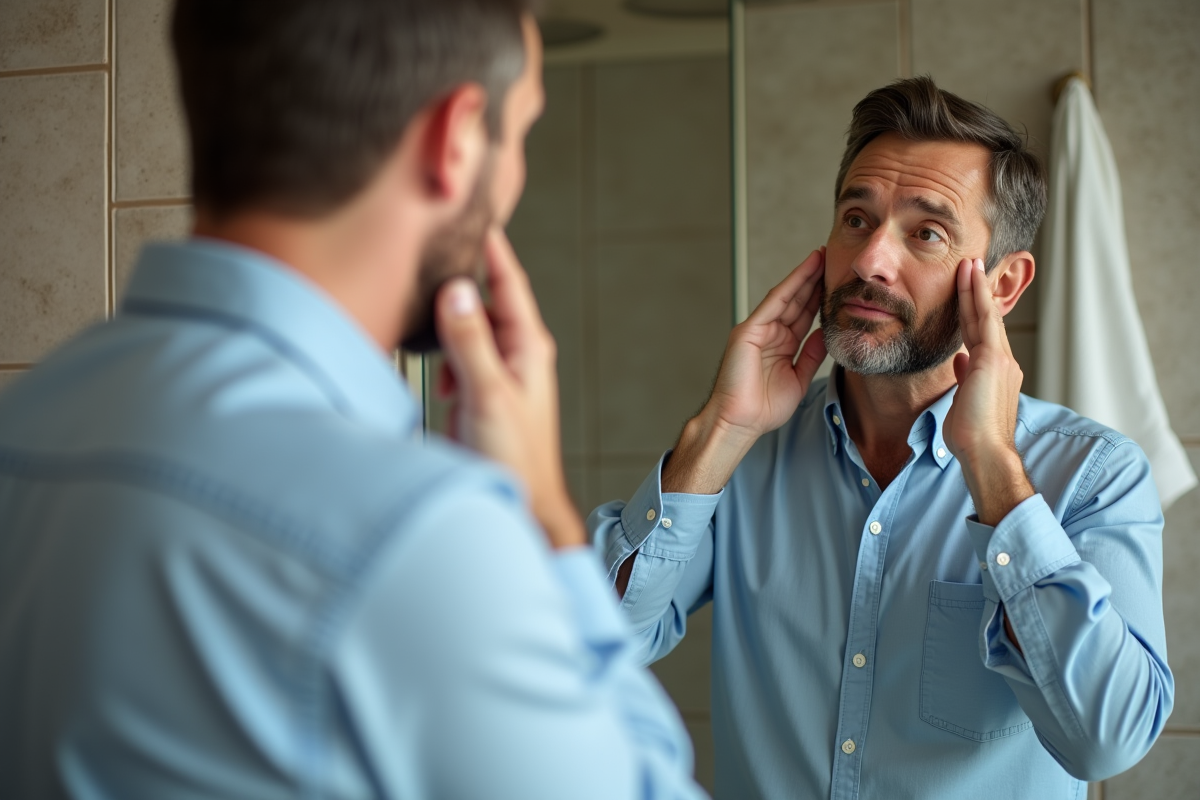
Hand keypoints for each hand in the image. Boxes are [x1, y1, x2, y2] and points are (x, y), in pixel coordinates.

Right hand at [435, 228, 583, 548]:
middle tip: (430, 245)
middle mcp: (514, 353)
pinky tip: (429, 363)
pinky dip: (441, 350)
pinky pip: (457, 354)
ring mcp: (495, 372)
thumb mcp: (487, 395)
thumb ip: (471, 342)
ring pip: (467, 326)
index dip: (490, 245)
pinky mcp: (476, 391)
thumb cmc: (514, 458)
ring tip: (420, 297)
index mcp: (527, 346)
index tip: (472, 210)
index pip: (508, 281)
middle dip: (460, 275)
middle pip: (484, 297)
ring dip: (446, 316)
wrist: (520, 504)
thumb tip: (458, 289)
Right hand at [662, 248, 826, 493]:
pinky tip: (805, 271)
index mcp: (781, 345)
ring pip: (786, 297)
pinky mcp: (748, 330)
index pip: (804, 315)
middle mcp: (769, 333)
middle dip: (814, 280)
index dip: (820, 298)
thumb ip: (812, 355)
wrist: (741, 422)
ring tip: (822, 257)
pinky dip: (790, 286)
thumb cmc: (764, 408)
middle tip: (833, 259)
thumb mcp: (799, 378)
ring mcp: (758, 330)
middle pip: (797, 301)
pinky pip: (773, 304)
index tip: (838, 282)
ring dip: (804, 276)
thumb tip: (826, 334)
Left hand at [943, 257, 1032, 525]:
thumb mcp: (964, 400)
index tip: (969, 291)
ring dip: (976, 288)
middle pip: (987, 319)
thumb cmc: (973, 435)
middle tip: (971, 265)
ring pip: (986, 315)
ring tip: (969, 264)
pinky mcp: (992, 361)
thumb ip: (965, 377)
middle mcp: (1004, 362)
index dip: (976, 310)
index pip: (983, 334)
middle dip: (978, 292)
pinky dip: (977, 298)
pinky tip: (969, 280)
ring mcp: (1000, 360)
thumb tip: (959, 361)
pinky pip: (984, 321)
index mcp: (997, 372)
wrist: (985, 453)